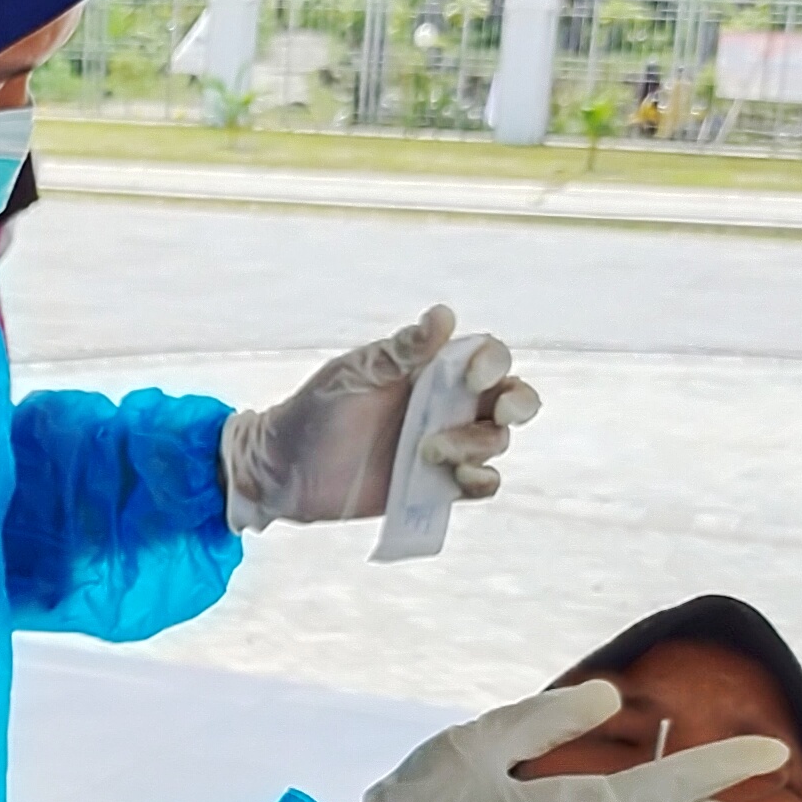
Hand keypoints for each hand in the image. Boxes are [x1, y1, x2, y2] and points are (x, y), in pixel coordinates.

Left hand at [217, 305, 540, 529]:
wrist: (284, 470)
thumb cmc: (315, 410)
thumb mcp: (354, 374)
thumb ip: (400, 351)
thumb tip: (444, 315)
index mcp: (431, 370)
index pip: (488, 357)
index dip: (494, 363)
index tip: (471, 377)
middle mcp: (447, 405)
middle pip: (511, 398)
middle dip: (517, 403)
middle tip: (496, 411)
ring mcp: (445, 446)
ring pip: (496, 441)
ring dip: (478, 445)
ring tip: (428, 453)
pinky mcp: (437, 486)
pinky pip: (482, 483)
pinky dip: (482, 481)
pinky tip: (457, 478)